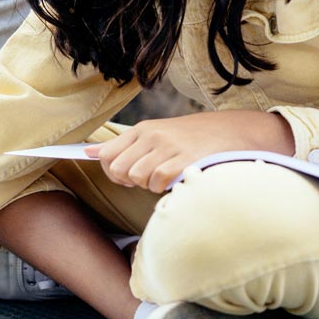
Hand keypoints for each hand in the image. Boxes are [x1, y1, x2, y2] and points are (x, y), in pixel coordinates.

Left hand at [83, 111, 294, 192]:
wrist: (231, 132)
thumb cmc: (189, 139)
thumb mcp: (154, 136)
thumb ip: (123, 146)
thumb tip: (88, 152)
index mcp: (142, 130)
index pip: (106, 155)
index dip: (111, 171)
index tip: (126, 176)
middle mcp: (152, 136)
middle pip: (117, 170)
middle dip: (129, 181)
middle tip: (147, 179)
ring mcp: (168, 147)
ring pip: (136, 177)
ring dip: (148, 185)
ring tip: (164, 177)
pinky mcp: (184, 160)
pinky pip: (158, 182)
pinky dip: (163, 187)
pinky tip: (175, 180)